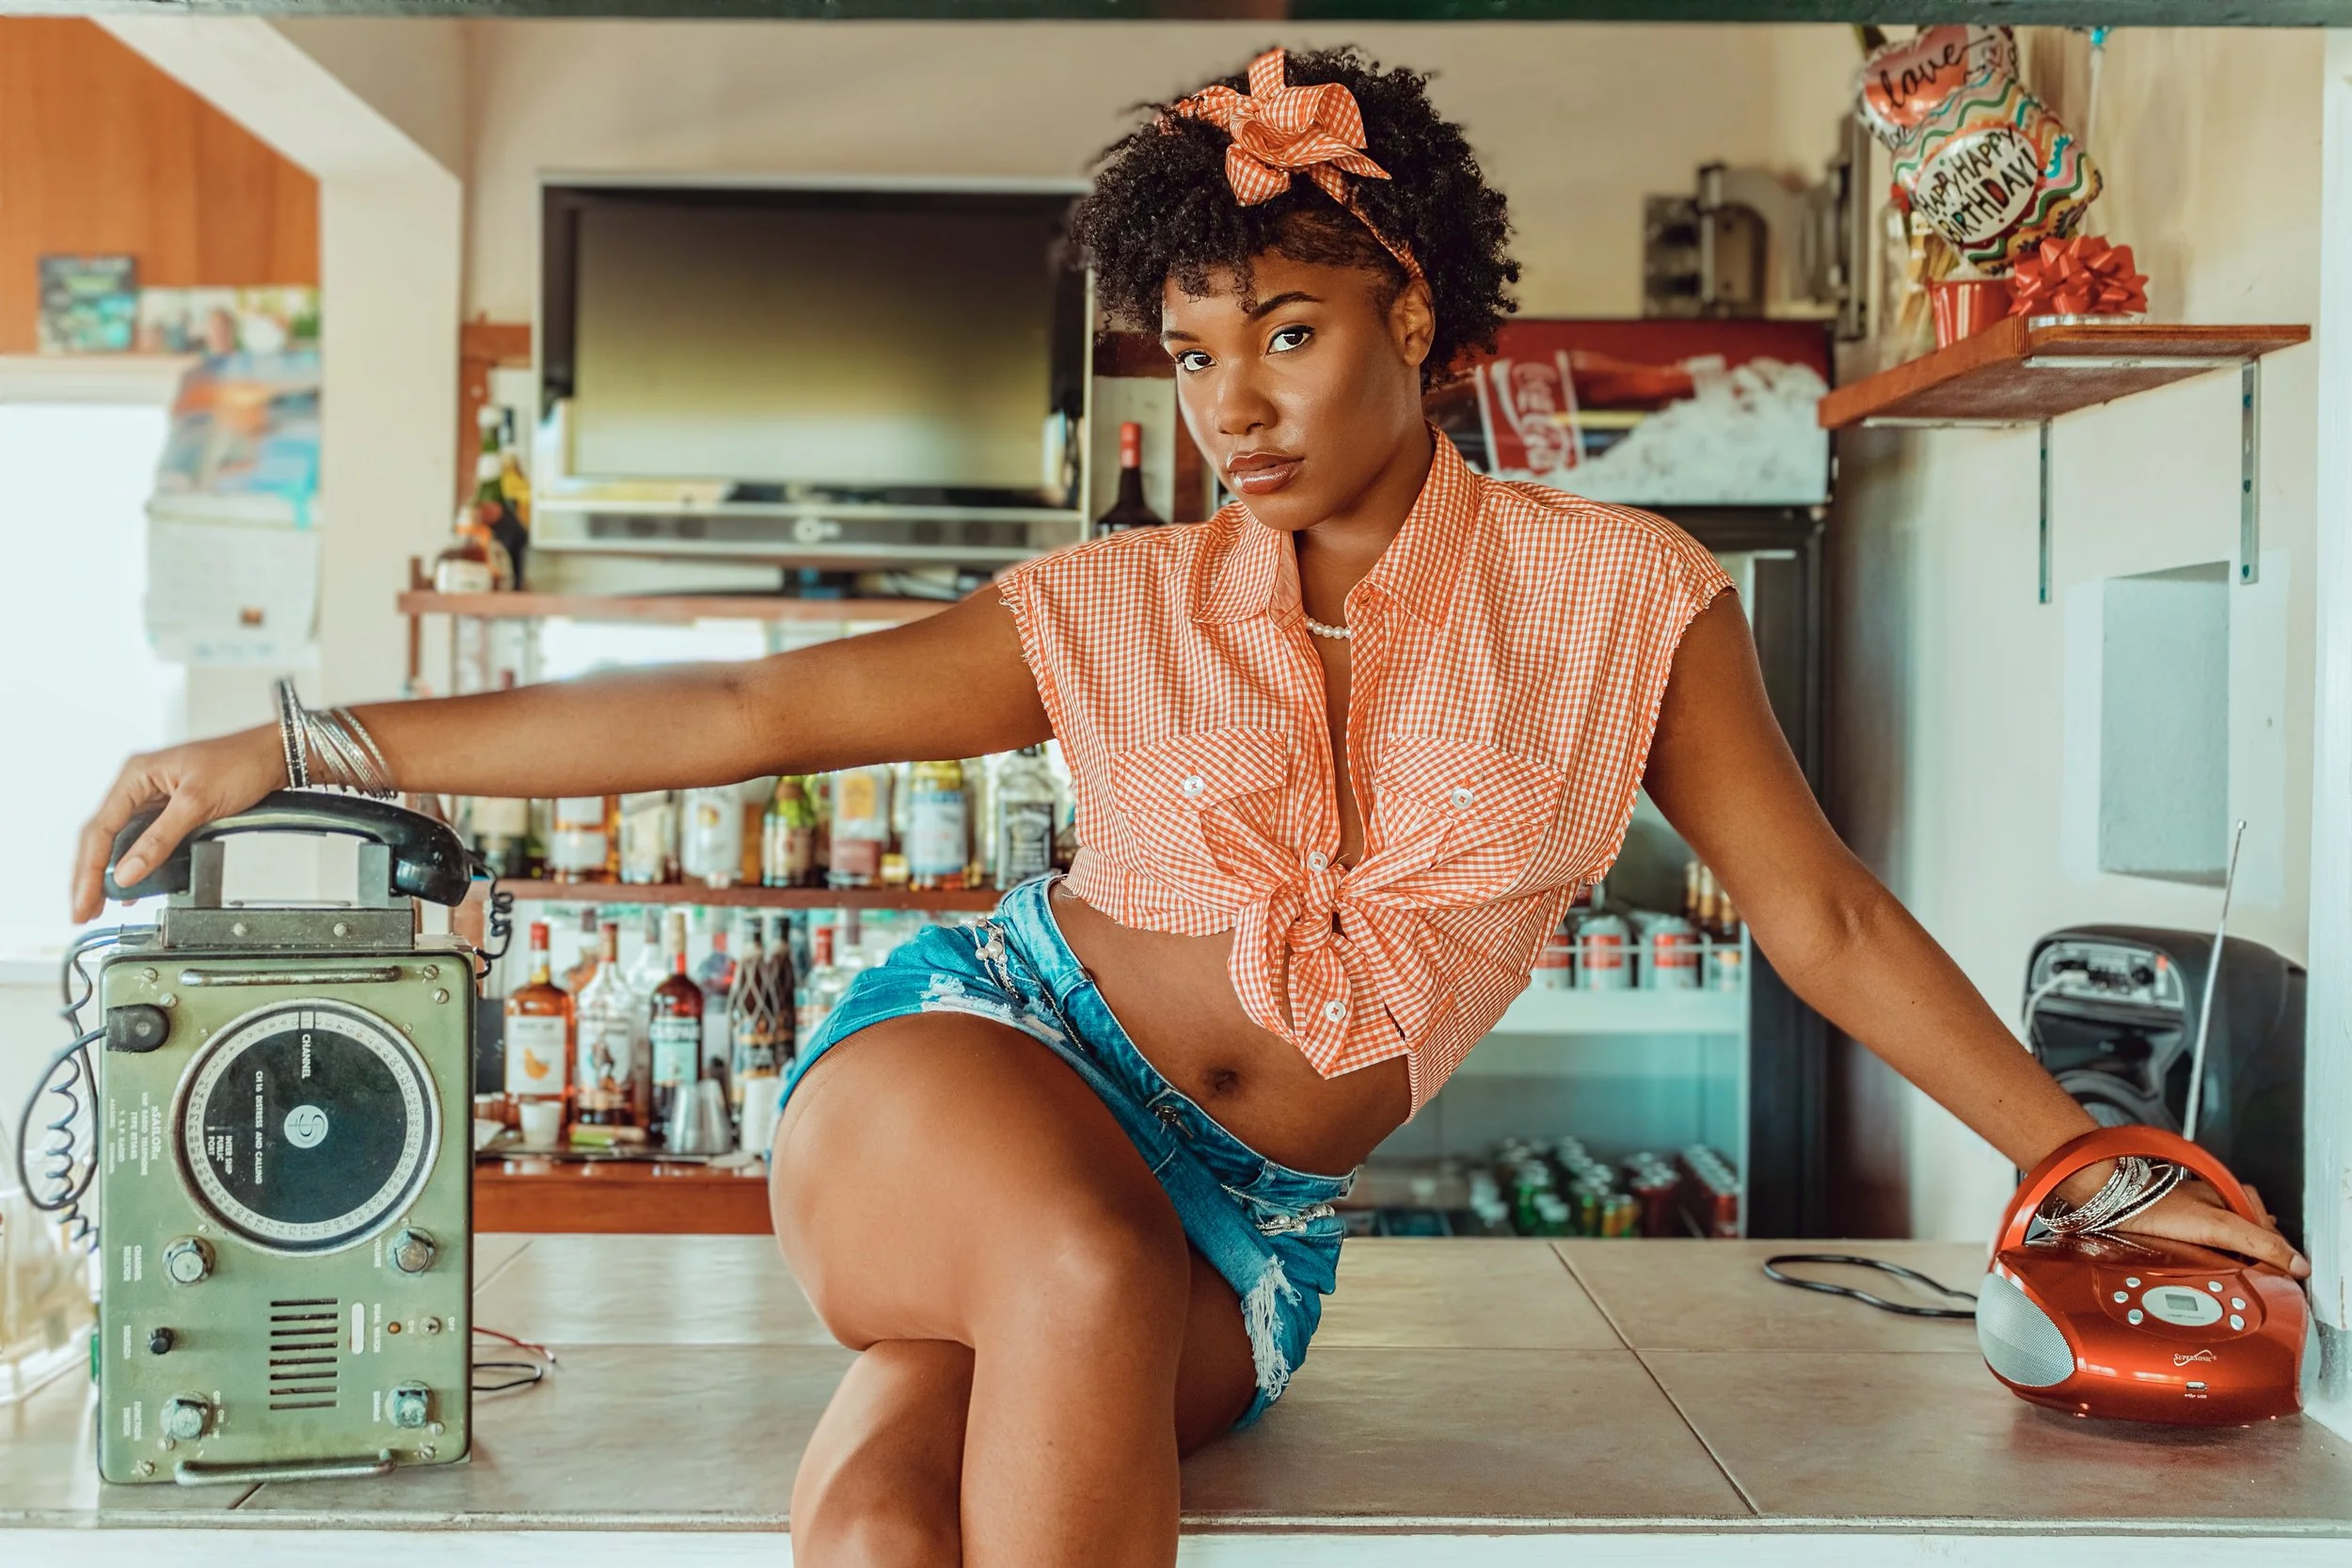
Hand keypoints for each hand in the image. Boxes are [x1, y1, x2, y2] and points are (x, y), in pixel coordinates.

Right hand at [71, 727, 285, 921]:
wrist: (275, 755)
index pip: (100, 830)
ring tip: (99, 904)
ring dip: (110, 872)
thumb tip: (127, 873)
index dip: (88, 870)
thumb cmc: (241, 763)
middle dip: (91, 876)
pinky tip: (133, 886)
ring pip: (120, 841)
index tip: (83, 900)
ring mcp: (153, 798)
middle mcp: (138, 786)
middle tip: (84, 910)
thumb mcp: (197, 803)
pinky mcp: (171, 810)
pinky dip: (135, 864)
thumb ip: (160, 840)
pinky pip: (143, 840)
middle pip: (102, 837)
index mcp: (136, 776)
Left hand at [2111, 1174, 2308, 1278]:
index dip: (2279, 1260)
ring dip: (2235, 1265)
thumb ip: (2260, 1243)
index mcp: (2239, 1198)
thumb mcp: (2219, 1227)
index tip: (2284, 1284)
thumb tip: (2298, 1264)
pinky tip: (2209, 1273)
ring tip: (2232, 1282)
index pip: (2274, 1236)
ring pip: (2233, 1247)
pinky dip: (2215, 1264)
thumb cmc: (2160, 1207)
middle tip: (2256, 1286)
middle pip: (2254, 1242)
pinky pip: (2211, 1251)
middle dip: (2257, 1263)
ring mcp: (2204, 1218)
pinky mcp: (2185, 1229)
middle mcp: (2224, 1205)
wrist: (2114, 1204)